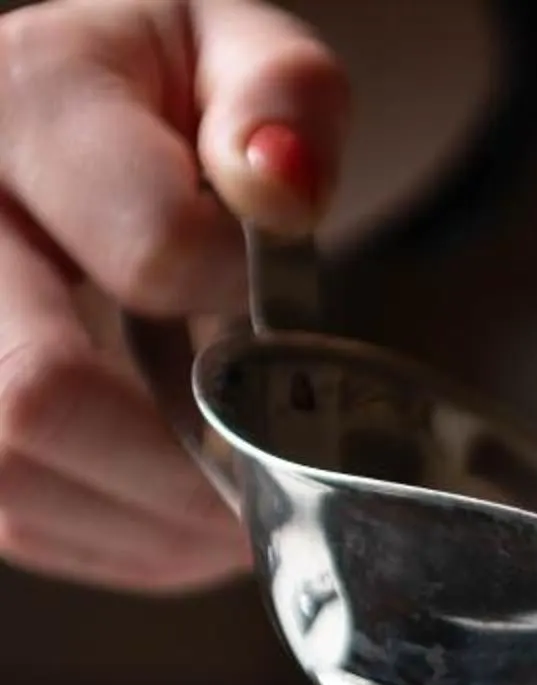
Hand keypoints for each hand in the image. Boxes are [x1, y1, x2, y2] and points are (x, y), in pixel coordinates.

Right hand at [0, 0, 347, 591]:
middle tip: (275, 489)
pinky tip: (179, 518)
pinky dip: (122, 546)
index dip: (240, 316)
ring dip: (155, 531)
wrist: (83, 125)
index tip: (275, 320)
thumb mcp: (235, 58)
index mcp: (25, 102)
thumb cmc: (160, 102)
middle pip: (41, 399)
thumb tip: (282, 186)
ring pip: (18, 481)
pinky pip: (22, 523)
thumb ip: (283, 99)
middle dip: (185, 476)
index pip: (151, 253)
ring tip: (236, 510)